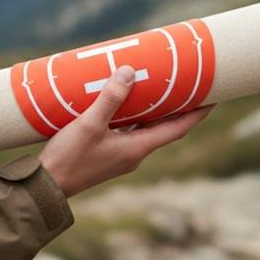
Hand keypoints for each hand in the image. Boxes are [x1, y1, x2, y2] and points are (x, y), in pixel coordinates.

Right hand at [38, 65, 212, 198]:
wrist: (46, 187)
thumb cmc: (69, 158)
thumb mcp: (89, 125)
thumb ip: (110, 99)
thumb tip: (130, 72)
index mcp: (138, 149)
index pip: (178, 129)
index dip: (197, 113)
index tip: (213, 97)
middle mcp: (134, 155)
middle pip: (164, 128)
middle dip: (177, 107)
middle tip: (186, 84)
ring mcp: (120, 157)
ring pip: (145, 129)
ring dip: (153, 110)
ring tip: (157, 87)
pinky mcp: (106, 155)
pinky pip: (127, 132)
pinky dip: (133, 116)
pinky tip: (122, 103)